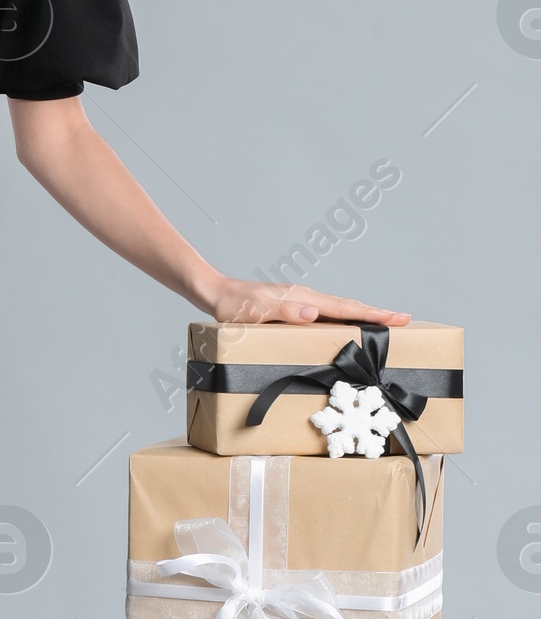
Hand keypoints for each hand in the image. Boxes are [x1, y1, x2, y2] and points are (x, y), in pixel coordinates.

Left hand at [203, 277, 409, 325]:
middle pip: (349, 306)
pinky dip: (343, 317)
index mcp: (303, 299)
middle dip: (377, 313)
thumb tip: (314, 312)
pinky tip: (345, 324)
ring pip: (339, 308)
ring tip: (384, 322)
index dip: (373, 314)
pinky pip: (326, 312)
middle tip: (405, 320)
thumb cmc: (233, 306)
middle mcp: (306, 297)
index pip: (345, 308)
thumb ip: (284, 312)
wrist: (215, 294)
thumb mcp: (256, 312)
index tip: (399, 317)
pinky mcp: (292, 307)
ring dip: (362, 315)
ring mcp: (300, 301)